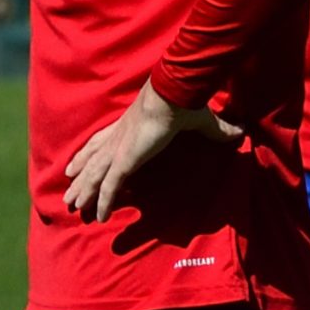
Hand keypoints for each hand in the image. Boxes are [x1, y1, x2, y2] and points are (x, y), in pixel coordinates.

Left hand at [64, 80, 242, 221]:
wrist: (176, 92)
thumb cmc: (185, 101)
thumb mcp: (201, 119)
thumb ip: (217, 130)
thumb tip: (241, 133)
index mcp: (129, 126)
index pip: (102, 142)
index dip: (89, 154)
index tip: (76, 164)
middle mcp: (118, 138)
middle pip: (92, 161)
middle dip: (80, 178)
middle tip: (68, 192)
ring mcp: (119, 150)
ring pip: (94, 177)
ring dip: (84, 192)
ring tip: (72, 206)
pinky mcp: (125, 160)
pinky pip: (110, 187)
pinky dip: (104, 202)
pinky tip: (99, 216)